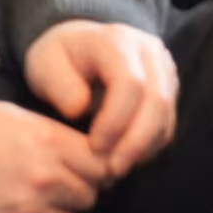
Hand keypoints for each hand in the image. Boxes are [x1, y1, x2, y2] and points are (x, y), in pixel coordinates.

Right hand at [0, 101, 110, 212]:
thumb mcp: (16, 116)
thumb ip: (56, 131)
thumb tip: (86, 144)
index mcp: (52, 143)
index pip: (103, 164)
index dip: (97, 167)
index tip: (87, 169)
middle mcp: (47, 179)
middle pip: (90, 195)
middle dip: (79, 192)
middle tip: (59, 188)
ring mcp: (28, 210)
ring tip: (37, 205)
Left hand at [25, 19, 179, 177]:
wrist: (81, 44)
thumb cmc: (59, 58)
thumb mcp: (44, 64)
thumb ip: (59, 85)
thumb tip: (79, 109)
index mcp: (118, 41)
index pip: (131, 83)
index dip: (115, 120)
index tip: (93, 146)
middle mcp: (150, 52)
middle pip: (158, 99)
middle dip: (137, 140)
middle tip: (112, 170)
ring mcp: (164, 69)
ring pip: (167, 112)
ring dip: (145, 146)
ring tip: (117, 169)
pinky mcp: (168, 88)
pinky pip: (168, 121)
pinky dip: (151, 144)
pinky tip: (126, 158)